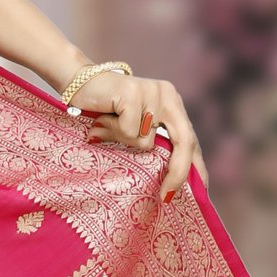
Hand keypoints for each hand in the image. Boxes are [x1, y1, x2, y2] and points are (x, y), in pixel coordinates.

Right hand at [65, 69, 208, 203]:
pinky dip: (112, 131)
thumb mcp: (134, 128)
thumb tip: (168, 182)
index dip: (195, 166)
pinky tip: (101, 120)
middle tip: (166, 195)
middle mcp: (168, 95)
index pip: (191, 139)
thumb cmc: (104, 111)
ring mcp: (152, 92)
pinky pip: (129, 131)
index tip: (199, 191)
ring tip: (107, 128)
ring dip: (124, 142)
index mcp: (172, 103)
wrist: (77, 82)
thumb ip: (151, 142)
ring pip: (147, 141)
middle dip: (178, 172)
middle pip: (184, 141)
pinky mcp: (134, 92)